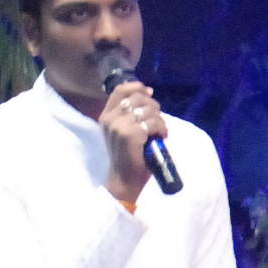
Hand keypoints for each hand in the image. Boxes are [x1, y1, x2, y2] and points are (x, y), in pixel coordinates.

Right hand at [101, 79, 164, 201]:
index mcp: (106, 116)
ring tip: (159, 131)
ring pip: (148, 110)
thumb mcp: (125, 130)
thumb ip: (131, 112)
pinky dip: (162, 128)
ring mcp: (119, 126)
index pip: (120, 90)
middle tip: (157, 122)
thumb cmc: (128, 156)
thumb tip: (148, 91)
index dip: (137, 87)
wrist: (124, 180)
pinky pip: (153, 122)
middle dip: (153, 107)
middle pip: (138, 98)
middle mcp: (110, 118)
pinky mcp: (131, 134)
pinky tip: (161, 137)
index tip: (149, 92)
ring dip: (159, 120)